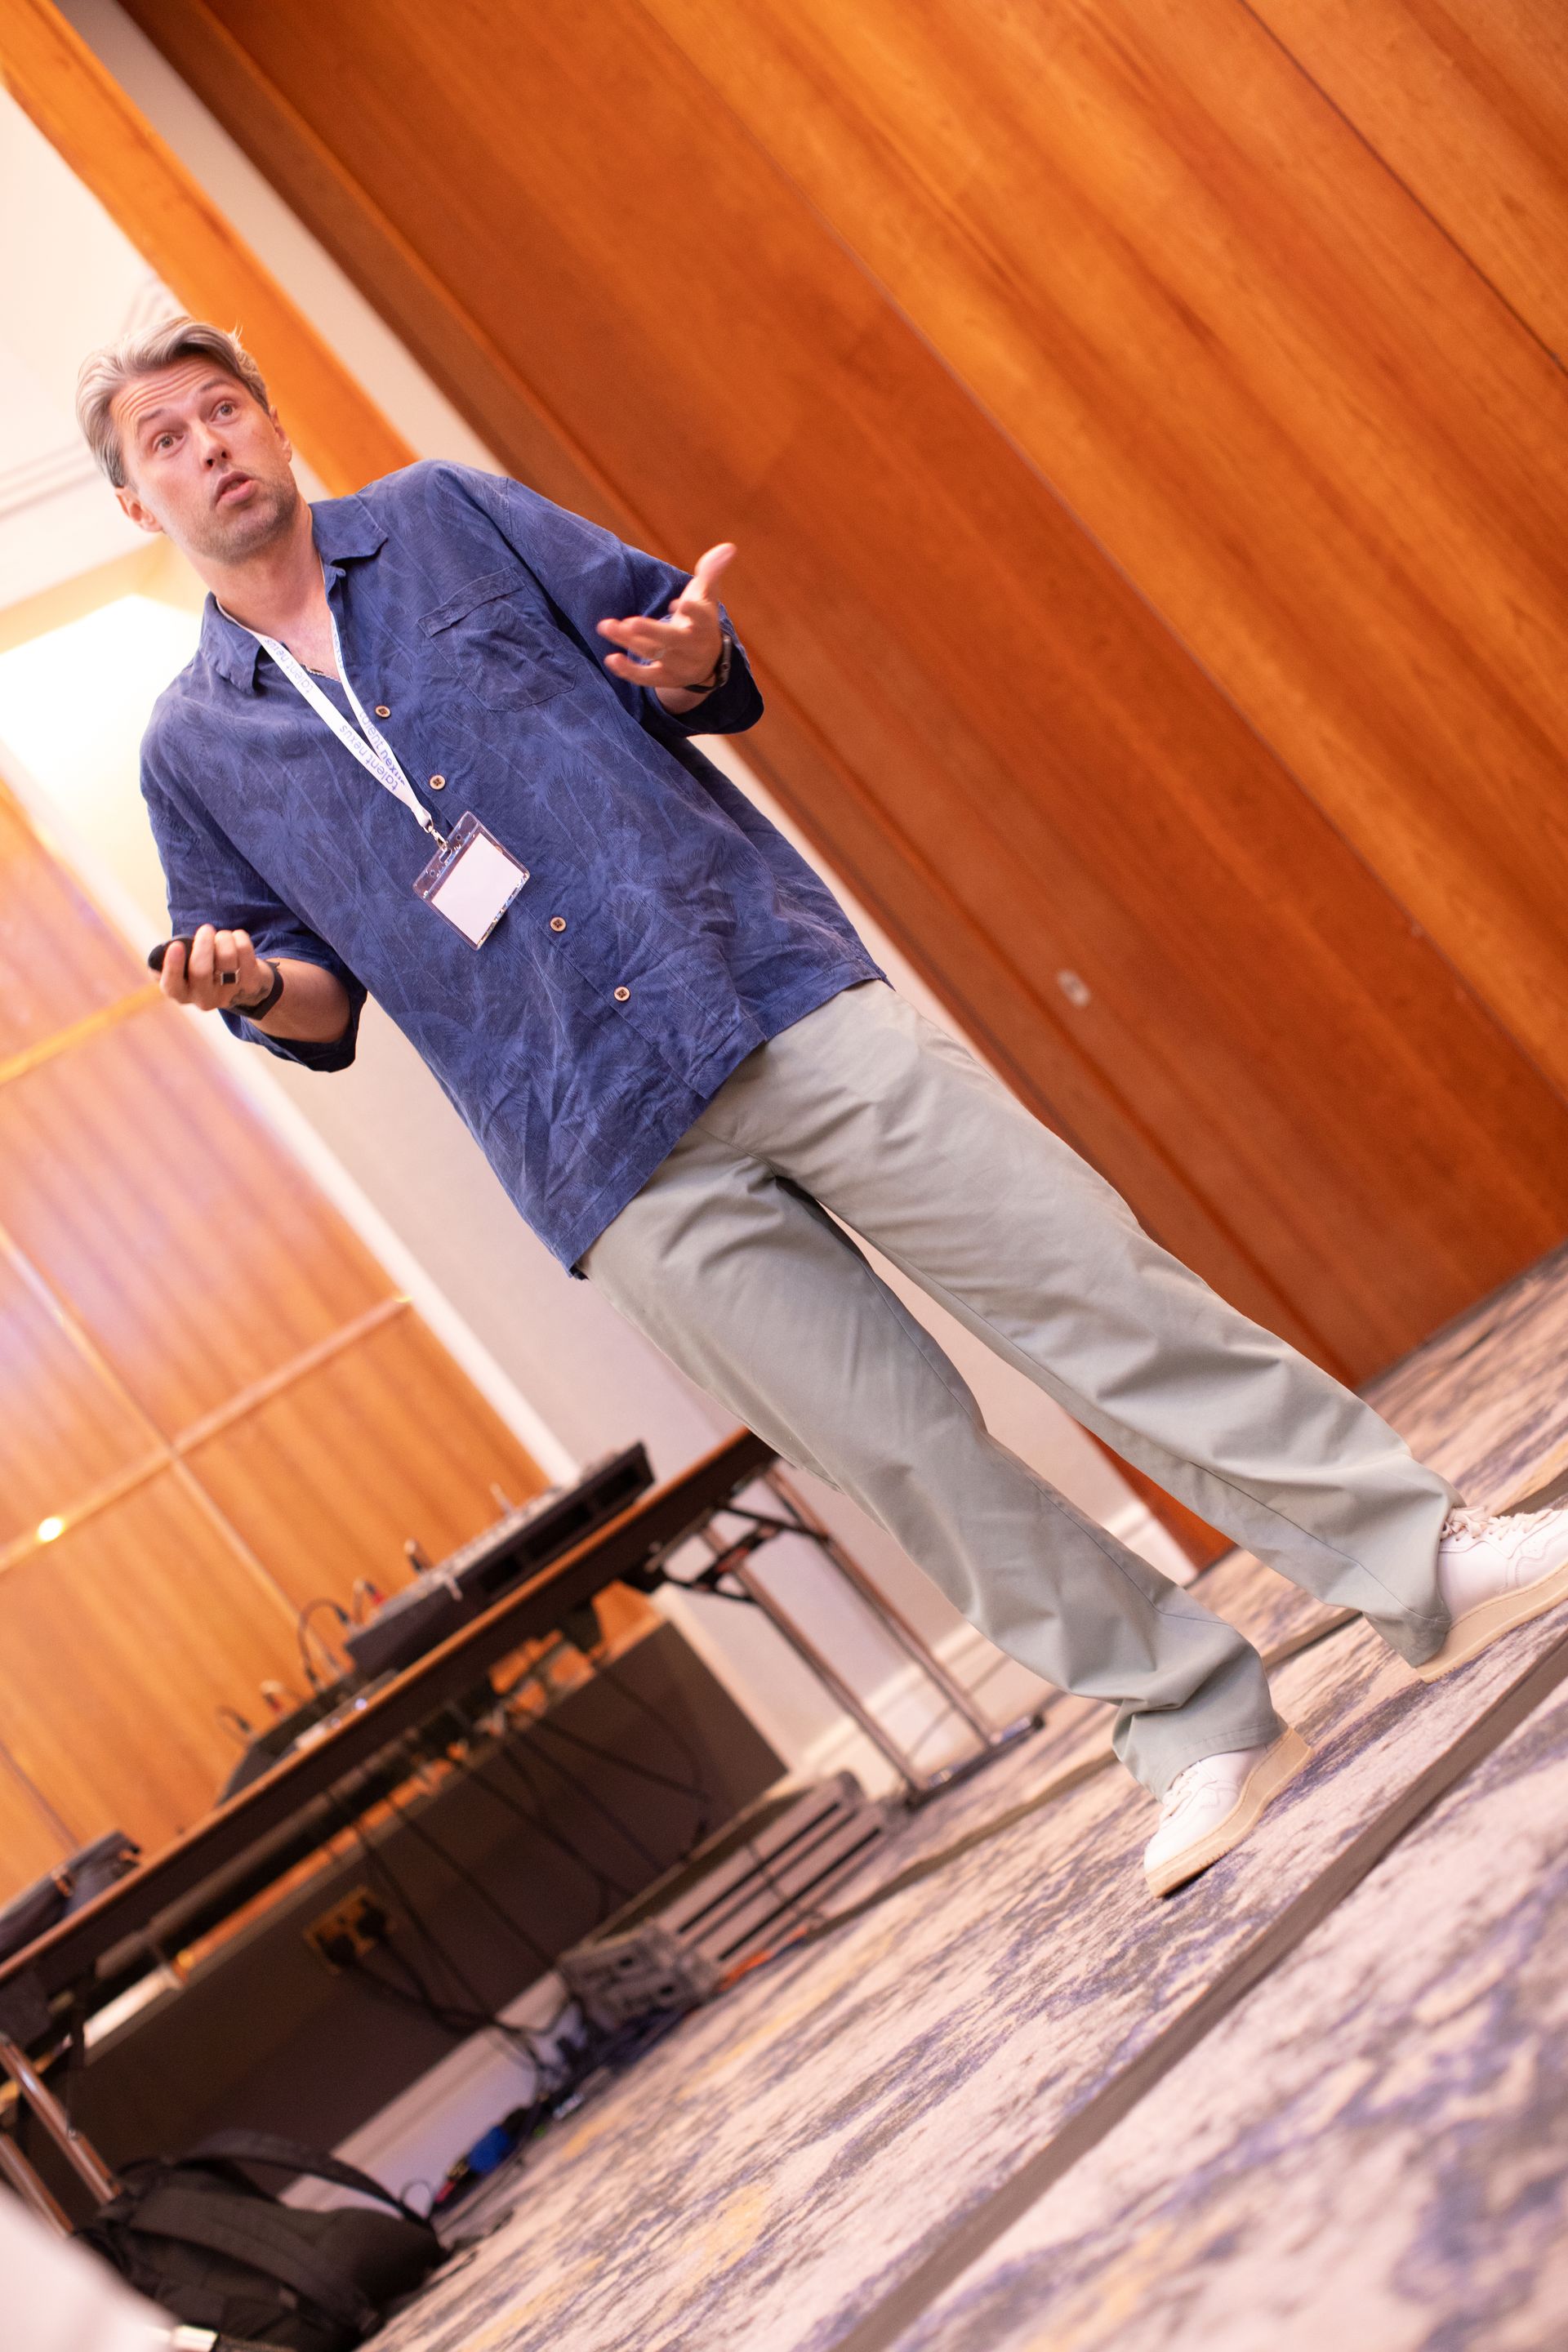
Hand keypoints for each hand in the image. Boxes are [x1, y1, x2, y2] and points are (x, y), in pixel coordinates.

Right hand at [160, 923, 272, 1013]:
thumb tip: (171, 946)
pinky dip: (239, 938)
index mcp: (183, 994)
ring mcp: (229, 994)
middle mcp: (204, 999)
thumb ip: (177, 960)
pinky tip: (236, 938)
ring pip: (226, 957)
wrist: (242, 986)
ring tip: (222, 936)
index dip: (172, 966)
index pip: (172, 985)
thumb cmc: (207, 970)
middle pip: (200, 971)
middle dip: (203, 944)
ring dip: (223, 938)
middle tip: (206, 929)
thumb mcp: (187, 969)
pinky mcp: (250, 985)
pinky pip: (244, 951)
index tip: (176, 945)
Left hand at [596, 542, 735, 695]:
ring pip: (653, 654)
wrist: (707, 663)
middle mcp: (692, 648)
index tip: (680, 603)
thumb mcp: (707, 596)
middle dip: (651, 631)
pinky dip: (628, 671)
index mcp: (705, 625)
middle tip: (630, 622)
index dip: (693, 612)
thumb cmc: (701, 620)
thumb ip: (711, 571)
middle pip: (672, 640)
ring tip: (606, 626)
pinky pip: (646, 678)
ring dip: (629, 641)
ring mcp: (679, 665)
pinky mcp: (665, 678)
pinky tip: (611, 658)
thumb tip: (729, 547)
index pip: (701, 618)